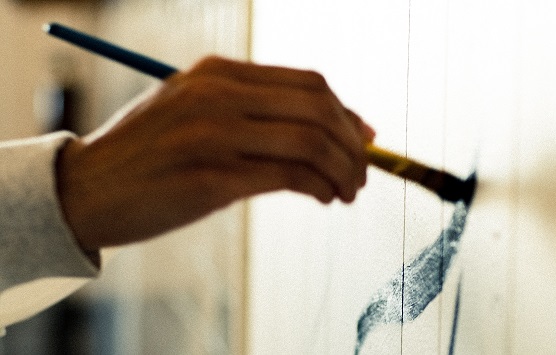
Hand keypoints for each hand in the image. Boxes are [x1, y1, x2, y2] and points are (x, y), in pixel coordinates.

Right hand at [56, 56, 374, 251]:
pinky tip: (323, 198)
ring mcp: (213, 134)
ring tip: (347, 191)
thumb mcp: (195, 112)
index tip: (363, 140)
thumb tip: (325, 126)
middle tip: (362, 173)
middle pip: (318, 107)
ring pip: (311, 141)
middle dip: (354, 145)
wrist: (84, 191)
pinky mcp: (210, 178)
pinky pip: (289, 176)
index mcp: (217, 72)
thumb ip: (253, 111)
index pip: (308, 83)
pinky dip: (320, 187)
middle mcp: (218, 95)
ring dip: (343, 170)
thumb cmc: (148, 156)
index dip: (347, 113)